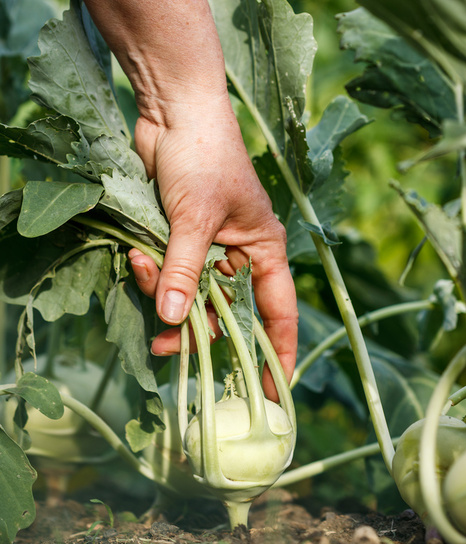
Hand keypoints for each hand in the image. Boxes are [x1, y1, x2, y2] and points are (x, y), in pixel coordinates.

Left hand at [128, 98, 297, 397]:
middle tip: (167, 348)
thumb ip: (184, 272)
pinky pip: (168, 278)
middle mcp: (239, 257)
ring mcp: (206, 251)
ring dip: (164, 297)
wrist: (171, 111)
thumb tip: (173, 322)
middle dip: (195, 331)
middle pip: (224, 315)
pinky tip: (138, 259)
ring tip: (143, 272)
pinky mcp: (177, 243)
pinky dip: (152, 276)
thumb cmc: (203, 158)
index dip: (276, 355)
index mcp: (264, 252)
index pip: (278, 314)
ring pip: (190, 299)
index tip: (273, 393)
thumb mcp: (196, 219)